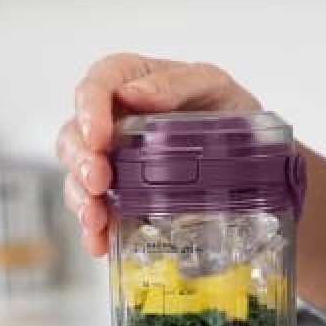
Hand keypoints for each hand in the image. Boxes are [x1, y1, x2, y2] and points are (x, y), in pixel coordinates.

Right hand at [55, 54, 259, 257]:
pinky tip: (100, 242)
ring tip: (96, 218)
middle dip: (81, 161)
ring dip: (81, 199)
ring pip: (78, 177)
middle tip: (98, 182)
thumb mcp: (213, 86)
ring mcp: (115, 163)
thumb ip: (177, 82)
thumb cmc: (226, 111)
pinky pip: (98, 213)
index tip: (99, 137)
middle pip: (75, 136)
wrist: (250, 157)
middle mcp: (113, 123)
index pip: (97, 85)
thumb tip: (135, 94)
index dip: (89, 110)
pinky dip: (95, 230)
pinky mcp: (121, 199)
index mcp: (130, 83)